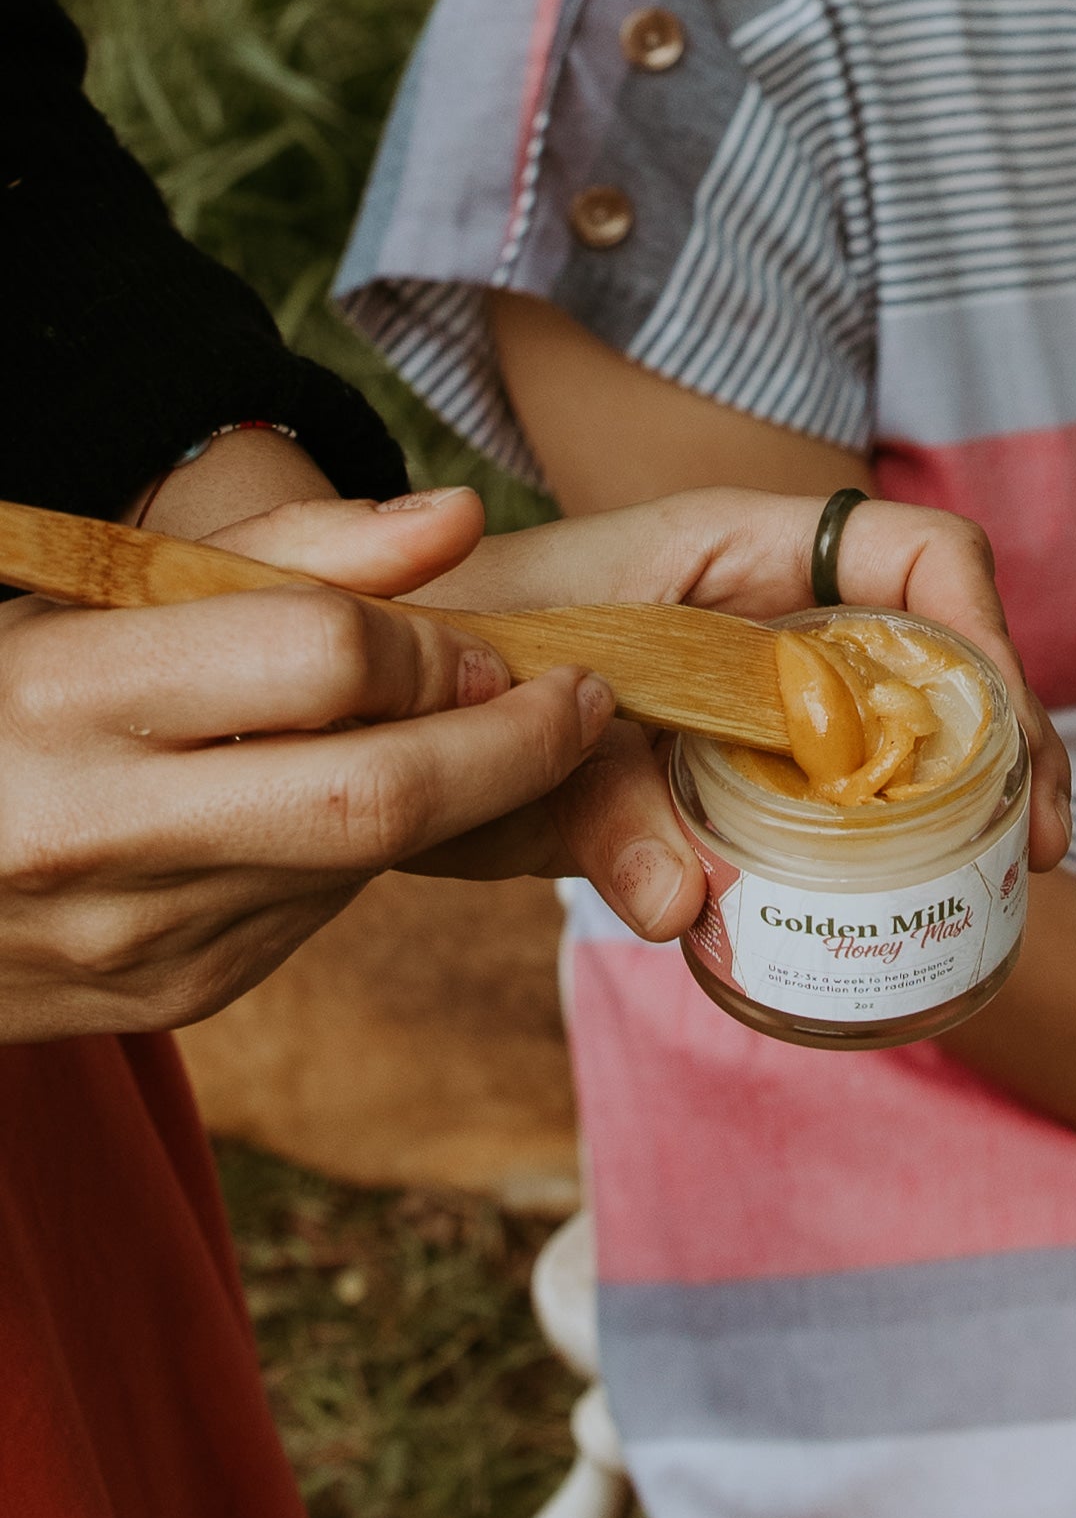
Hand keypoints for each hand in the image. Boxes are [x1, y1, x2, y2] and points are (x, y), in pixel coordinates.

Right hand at [0, 488, 614, 1041]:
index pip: (319, 659)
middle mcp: (101, 830)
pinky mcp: (177, 999)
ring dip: (446, 797)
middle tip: (575, 702)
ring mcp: (141, 937)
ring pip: (363, 862)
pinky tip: (334, 806)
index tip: (485, 637)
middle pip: (380, 798)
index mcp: (64, 695)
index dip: (432, 643)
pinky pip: (318, 913)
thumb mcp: (92, 595)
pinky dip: (360, 851)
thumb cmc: (0, 702)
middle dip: (514, 749)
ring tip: (453, 734)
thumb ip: (280, 554)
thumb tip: (458, 519)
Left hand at [410, 485, 1072, 932]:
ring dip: (961, 794)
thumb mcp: (515, 730)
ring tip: (998, 880)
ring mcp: (759, 686)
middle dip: (1007, 736)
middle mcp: (766, 610)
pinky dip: (879, 840)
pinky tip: (900, 901)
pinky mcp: (736, 759)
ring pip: (901, 720)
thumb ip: (595, 808)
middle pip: (937, 644)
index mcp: (731, 552)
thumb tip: (684, 908)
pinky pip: (836, 788)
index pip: (913, 551)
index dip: (983, 630)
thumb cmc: (441, 660)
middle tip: (1032, 847)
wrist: (366, 699)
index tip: (1000, 737)